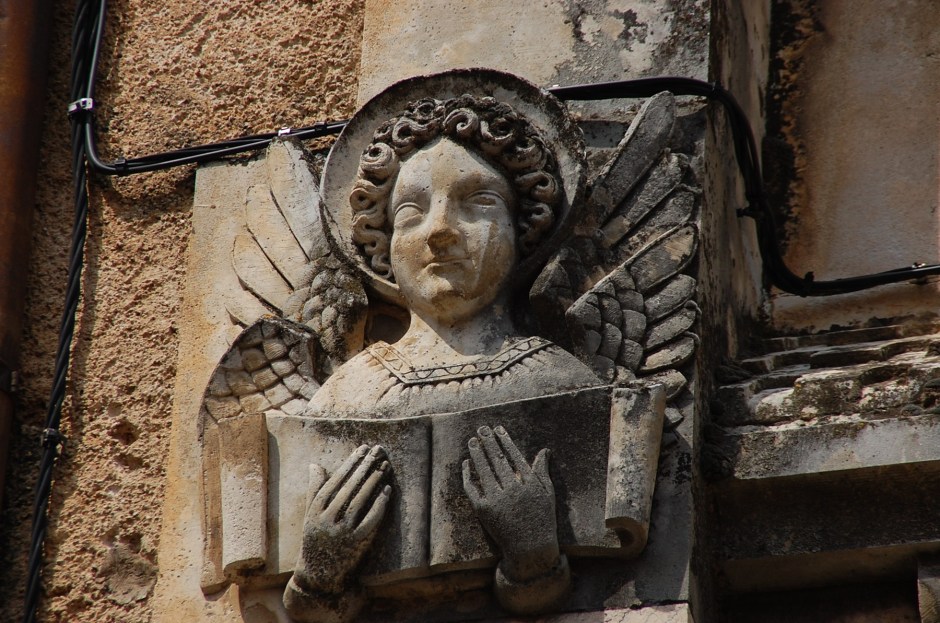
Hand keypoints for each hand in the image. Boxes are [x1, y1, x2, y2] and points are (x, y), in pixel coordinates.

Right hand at [294, 444, 390, 593]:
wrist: (317, 576)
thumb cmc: (315, 540)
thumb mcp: (310, 515)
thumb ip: (314, 490)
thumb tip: (315, 465)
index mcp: (315, 511)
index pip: (335, 481)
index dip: (350, 464)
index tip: (362, 449)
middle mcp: (327, 520)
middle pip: (348, 488)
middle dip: (364, 467)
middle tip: (377, 451)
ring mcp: (342, 533)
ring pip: (360, 502)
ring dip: (373, 482)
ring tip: (384, 467)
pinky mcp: (356, 544)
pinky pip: (370, 521)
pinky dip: (379, 505)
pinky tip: (387, 491)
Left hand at [462, 426, 560, 581]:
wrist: (530, 548)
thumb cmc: (542, 518)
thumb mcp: (547, 493)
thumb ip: (542, 470)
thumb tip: (545, 450)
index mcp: (528, 484)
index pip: (513, 456)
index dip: (504, 441)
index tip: (497, 429)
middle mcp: (512, 490)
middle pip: (497, 460)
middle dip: (489, 442)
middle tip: (481, 429)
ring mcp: (497, 500)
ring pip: (483, 471)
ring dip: (477, 454)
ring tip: (472, 441)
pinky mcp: (484, 511)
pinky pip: (472, 488)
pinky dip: (468, 475)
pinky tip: (466, 463)